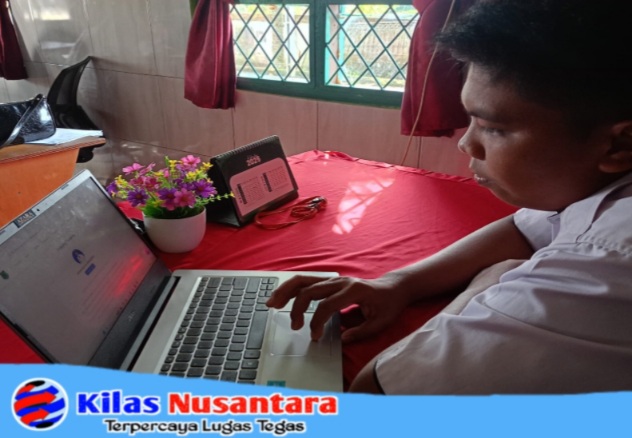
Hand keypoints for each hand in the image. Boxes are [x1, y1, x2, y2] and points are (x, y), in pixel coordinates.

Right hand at [266, 275, 407, 342]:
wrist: (393, 288)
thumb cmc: (388, 305)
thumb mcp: (381, 322)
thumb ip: (361, 332)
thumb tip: (342, 339)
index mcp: (353, 291)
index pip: (326, 305)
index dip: (317, 322)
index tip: (314, 336)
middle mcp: (341, 281)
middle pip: (310, 290)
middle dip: (297, 308)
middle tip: (294, 326)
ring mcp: (334, 279)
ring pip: (303, 280)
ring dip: (285, 291)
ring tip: (271, 304)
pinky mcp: (329, 281)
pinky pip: (306, 281)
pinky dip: (291, 287)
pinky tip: (280, 296)